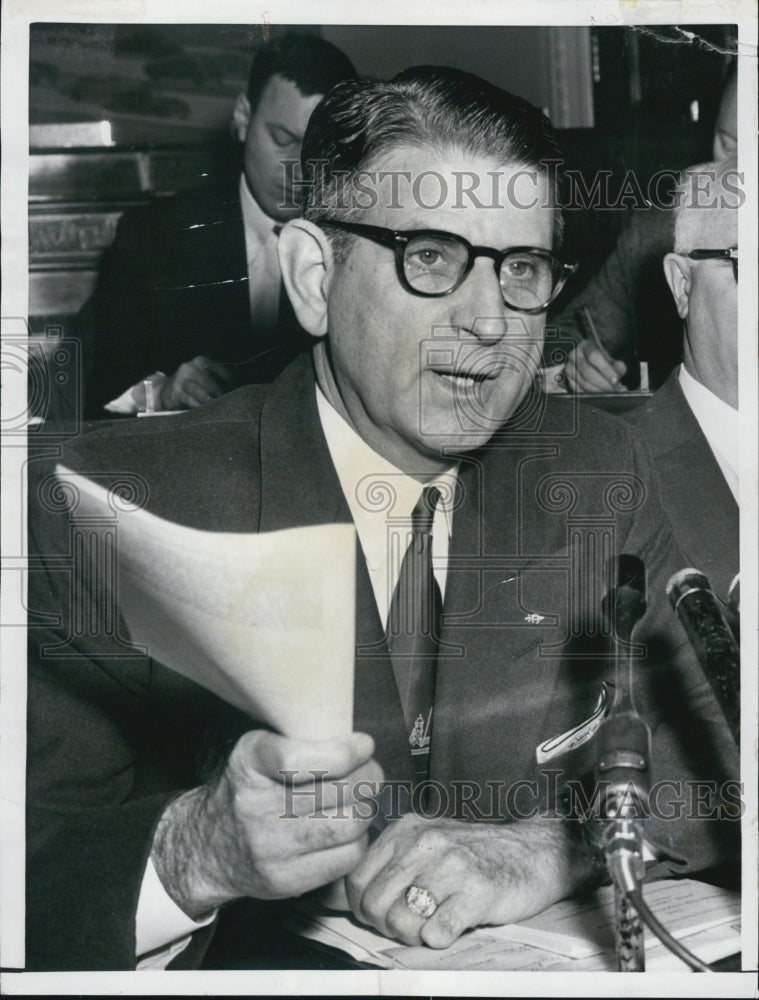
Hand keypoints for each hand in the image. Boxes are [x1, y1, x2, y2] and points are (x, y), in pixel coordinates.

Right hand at [151, 730, 381, 918]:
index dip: (344, 752)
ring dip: (366, 808)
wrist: (208, 847)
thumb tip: (360, 745)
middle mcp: (255, 806)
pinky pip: (345, 858)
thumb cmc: (248, 789)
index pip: (300, 758)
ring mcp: (270, 848)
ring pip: (348, 825)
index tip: (364, 745)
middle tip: (372, 772)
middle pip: (337, 792)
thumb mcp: (257, 752)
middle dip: (368, 778)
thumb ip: (299, 742)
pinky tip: (349, 830)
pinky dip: (359, 840)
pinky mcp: (285, 879)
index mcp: (249, 763)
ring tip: (362, 800)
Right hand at [159, 356, 233, 409]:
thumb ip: (217, 379)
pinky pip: (190, 400)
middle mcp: (190, 367)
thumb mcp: (203, 377)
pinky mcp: (175, 393)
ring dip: (210, 401)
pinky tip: (205, 411)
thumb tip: (236, 388)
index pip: (219, 369)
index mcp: (200, 361)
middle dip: (219, 394)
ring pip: (199, 391)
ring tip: (217, 408)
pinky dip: (199, 406)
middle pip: (209, 381)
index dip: (229, 380)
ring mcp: (181, 379)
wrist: (167, 391)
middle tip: (227, 403)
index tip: (235, 389)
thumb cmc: (192, 385)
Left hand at [346, 814, 591, 947]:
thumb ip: (391, 864)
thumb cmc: (476, 855)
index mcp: (407, 829)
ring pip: (402, 920)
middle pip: (376, 903)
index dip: (363, 907)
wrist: (534, 852)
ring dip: (413, 936)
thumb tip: (345, 900)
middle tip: (410, 926)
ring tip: (432, 926)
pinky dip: (439, 939)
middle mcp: (426, 842)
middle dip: (386, 926)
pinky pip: (437, 932)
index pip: (357, 879)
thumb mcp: (428, 845)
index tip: (382, 915)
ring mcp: (452, 865)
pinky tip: (452, 927)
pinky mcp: (477, 891)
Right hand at [563, 340, 626, 393]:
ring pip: (583, 383)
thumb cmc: (601, 361)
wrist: (589, 362)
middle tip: (613, 390)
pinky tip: (600, 395)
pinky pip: (579, 390)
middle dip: (602, 383)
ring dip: (598, 391)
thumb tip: (621, 386)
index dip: (605, 369)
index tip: (615, 380)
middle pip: (587, 371)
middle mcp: (574, 355)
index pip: (594, 356)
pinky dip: (591, 395)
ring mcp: (569, 368)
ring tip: (609, 393)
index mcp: (586, 346)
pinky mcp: (569, 380)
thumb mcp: (612, 360)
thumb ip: (618, 369)